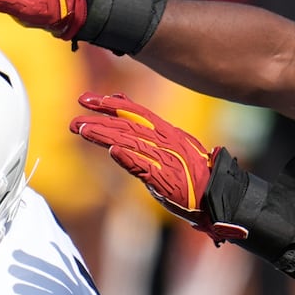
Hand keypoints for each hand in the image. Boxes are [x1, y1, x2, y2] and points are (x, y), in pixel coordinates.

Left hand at [70, 93, 245, 241]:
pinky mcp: (166, 179)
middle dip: (100, 118)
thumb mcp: (176, 145)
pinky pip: (145, 167)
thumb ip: (154, 131)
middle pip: (129, 125)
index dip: (111, 104)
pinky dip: (128, 159)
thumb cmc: (196, 173)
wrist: (219, 195)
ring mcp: (166, 159)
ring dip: (105, 135)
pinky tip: (112, 151)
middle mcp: (166, 142)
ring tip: (82, 129)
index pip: (136, 113)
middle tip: (76, 114)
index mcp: (169, 133)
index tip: (88, 99)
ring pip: (131, 142)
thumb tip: (132, 113)